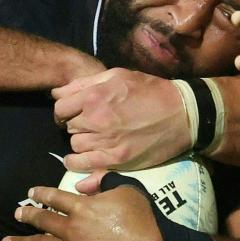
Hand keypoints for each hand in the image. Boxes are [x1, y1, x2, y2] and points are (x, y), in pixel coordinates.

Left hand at [2, 184, 160, 240]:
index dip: (41, 194)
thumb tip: (83, 185)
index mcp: (83, 208)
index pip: (55, 198)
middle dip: (27, 217)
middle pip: (42, 222)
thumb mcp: (128, 190)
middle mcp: (72, 230)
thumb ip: (104, 182)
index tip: (31, 194)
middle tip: (17, 215)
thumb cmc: (144, 221)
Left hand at [52, 68, 190, 170]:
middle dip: (75, 124)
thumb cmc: (151, 91)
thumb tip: (57, 93)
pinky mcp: (116, 160)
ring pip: (75, 146)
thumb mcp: (119, 75)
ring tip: (92, 139)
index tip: (72, 112)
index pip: (60, 107)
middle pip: (68, 127)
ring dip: (80, 142)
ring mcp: (106, 142)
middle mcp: (97, 119)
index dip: (64, 110)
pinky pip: (83, 165)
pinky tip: (80, 159)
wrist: (182, 114)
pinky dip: (77, 164)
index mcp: (95, 96)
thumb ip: (86, 82)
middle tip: (88, 124)